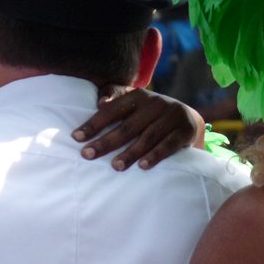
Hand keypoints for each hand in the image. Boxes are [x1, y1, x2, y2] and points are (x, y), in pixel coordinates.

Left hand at [72, 85, 204, 170]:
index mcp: (138, 96)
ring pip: (147, 137)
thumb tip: (99, 102)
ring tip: (115, 166)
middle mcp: (155, 103)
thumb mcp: (134, 102)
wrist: (187, 119)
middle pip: (127, 126)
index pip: (112, 109)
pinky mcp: (184, 131)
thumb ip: (115, 97)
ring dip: (130, 153)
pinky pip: (169, 145)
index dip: (94, 123)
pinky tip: (142, 166)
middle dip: (106, 142)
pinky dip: (155, 155)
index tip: (76, 137)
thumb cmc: (149, 114)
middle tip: (88, 155)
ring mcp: (171, 116)